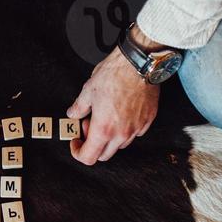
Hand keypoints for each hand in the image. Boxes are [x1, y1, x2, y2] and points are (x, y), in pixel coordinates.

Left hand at [66, 42, 159, 165]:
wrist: (137, 64)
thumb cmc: (114, 75)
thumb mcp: (88, 90)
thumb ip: (78, 107)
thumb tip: (73, 114)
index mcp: (104, 128)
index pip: (89, 157)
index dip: (78, 152)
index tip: (76, 143)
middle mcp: (121, 133)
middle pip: (104, 155)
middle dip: (93, 144)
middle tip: (89, 124)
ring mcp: (137, 128)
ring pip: (120, 145)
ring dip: (110, 137)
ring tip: (105, 116)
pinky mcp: (148, 120)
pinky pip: (135, 133)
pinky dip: (125, 129)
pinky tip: (120, 113)